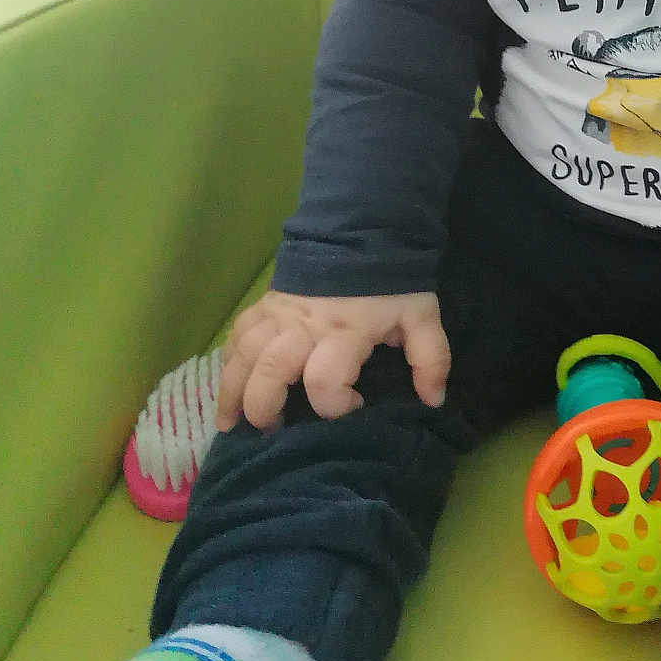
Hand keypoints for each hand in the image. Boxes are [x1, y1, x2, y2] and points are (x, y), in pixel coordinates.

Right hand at [214, 289, 450, 431]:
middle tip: (273, 430)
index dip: (335, 406)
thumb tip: (433, 402)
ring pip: (242, 356)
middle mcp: (304, 326)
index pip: (325, 380)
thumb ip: (430, 359)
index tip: (354, 406)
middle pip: (269, 372)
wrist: (364, 230)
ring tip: (231, 425)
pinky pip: (236, 335)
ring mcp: (279, 314)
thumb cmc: (393, 281)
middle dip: (264, 409)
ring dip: (232, 393)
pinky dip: (227, 362)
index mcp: (345, 331)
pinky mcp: (265, 304)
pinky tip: (227, 386)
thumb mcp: (421, 316)